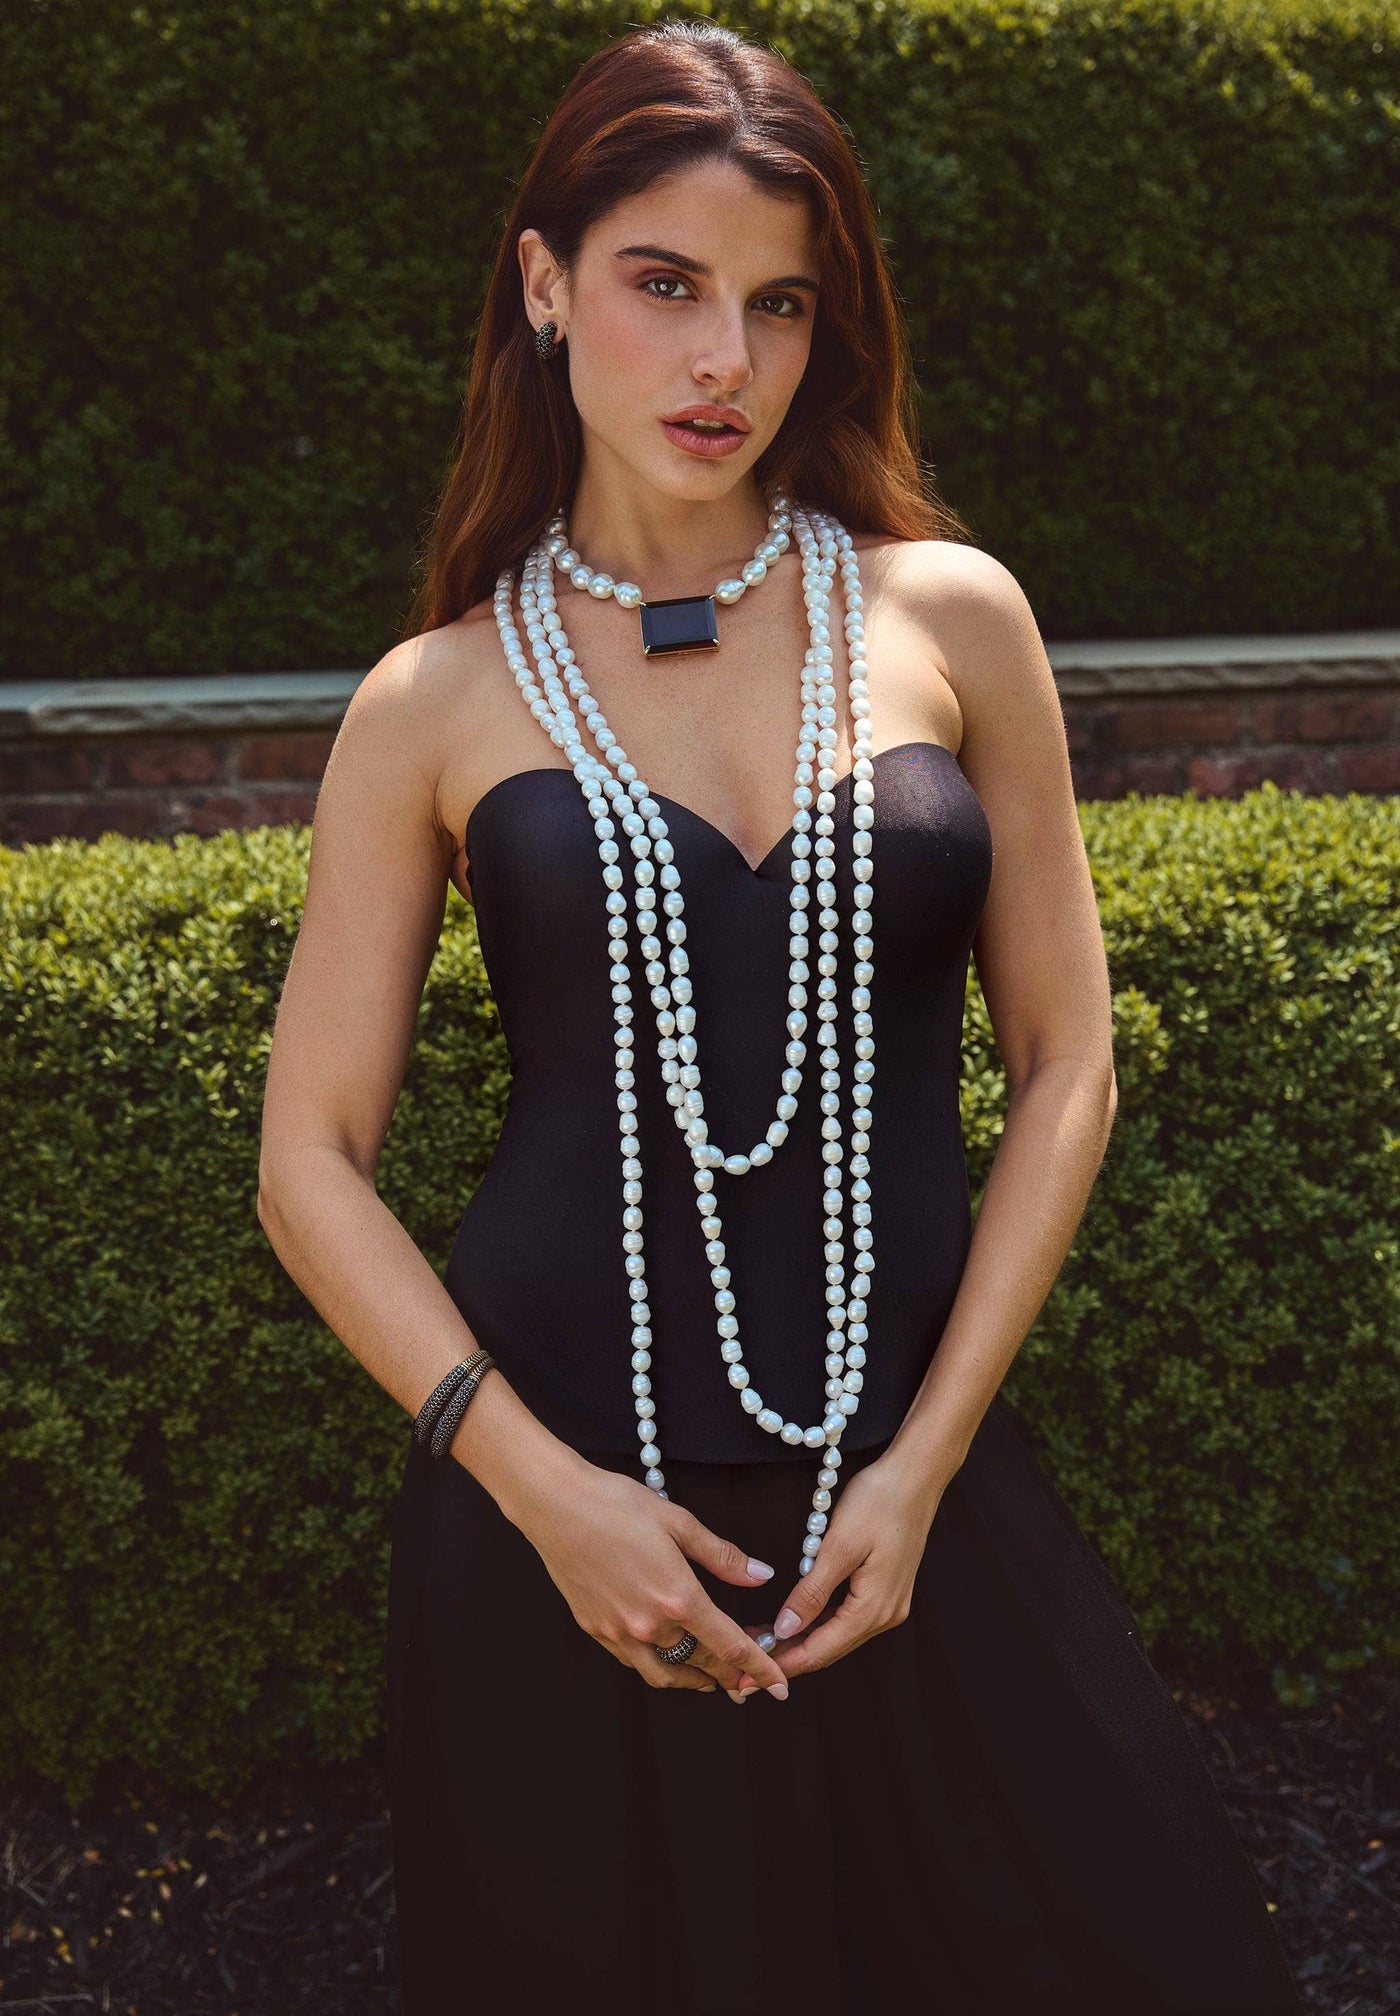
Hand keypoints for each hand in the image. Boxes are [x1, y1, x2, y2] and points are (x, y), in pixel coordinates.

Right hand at [513, 1455, 793, 1700]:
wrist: (555, 1505)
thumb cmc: (616, 1505)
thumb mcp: (679, 1523)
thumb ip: (723, 1556)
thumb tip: (761, 1575)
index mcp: (678, 1598)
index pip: (730, 1647)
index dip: (760, 1668)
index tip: (780, 1685)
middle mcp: (649, 1625)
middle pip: (701, 1665)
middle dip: (730, 1676)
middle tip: (749, 1676)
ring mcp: (618, 1632)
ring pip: (665, 1674)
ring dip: (693, 1680)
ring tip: (711, 1678)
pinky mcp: (595, 1629)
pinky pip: (635, 1662)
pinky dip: (658, 1666)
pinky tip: (665, 1656)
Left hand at [736, 1452, 945, 1687]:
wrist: (916, 1475)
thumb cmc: (880, 1502)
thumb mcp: (838, 1546)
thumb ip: (811, 1592)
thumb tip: (786, 1629)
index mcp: (874, 1609)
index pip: (821, 1650)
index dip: (783, 1664)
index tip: (750, 1678)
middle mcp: (886, 1615)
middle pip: (830, 1648)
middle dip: (789, 1656)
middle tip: (747, 1660)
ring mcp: (890, 1603)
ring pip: (838, 1635)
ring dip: (802, 1640)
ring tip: (764, 1638)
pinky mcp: (887, 1589)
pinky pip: (847, 1617)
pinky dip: (819, 1622)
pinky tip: (797, 1617)